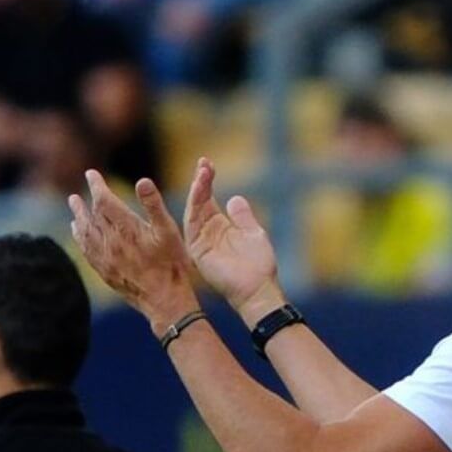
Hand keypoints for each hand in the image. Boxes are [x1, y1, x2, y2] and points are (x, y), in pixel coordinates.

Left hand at [69, 170, 200, 334]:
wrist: (164, 300)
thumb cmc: (171, 264)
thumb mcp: (169, 231)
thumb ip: (154, 205)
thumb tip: (142, 181)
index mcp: (126, 228)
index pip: (104, 200)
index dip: (96, 185)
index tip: (91, 174)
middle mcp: (111, 242)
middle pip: (91, 215)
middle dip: (85, 200)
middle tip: (80, 189)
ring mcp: (105, 258)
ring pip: (85, 232)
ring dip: (78, 216)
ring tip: (73, 204)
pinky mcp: (104, 271)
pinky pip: (85, 249)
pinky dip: (79, 236)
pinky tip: (78, 232)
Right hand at [183, 157, 282, 327]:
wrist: (257, 289)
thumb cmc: (259, 266)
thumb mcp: (253, 234)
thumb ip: (243, 217)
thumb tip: (234, 198)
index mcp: (221, 227)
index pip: (209, 200)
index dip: (208, 181)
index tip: (208, 163)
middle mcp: (208, 232)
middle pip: (199, 201)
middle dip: (200, 181)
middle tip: (203, 162)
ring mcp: (201, 241)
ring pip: (194, 209)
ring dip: (197, 190)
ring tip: (203, 171)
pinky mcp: (197, 249)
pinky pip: (192, 223)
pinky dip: (194, 205)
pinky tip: (200, 189)